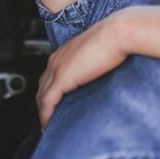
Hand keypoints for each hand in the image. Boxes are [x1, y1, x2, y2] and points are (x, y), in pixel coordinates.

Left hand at [36, 13, 128, 128]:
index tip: (54, 105)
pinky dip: (45, 115)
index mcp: (65, 52)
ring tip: (48, 125)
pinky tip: (48, 124)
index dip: (49, 92)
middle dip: (43, 104)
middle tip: (48, 118)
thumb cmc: (114, 39)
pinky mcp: (62, 78)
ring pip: (42, 96)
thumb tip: (97, 75)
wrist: (117, 33)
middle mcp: (57, 59)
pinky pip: (48, 102)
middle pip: (42, 86)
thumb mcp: (98, 52)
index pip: (49, 76)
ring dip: (43, 112)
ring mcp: (57, 68)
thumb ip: (92, 63)